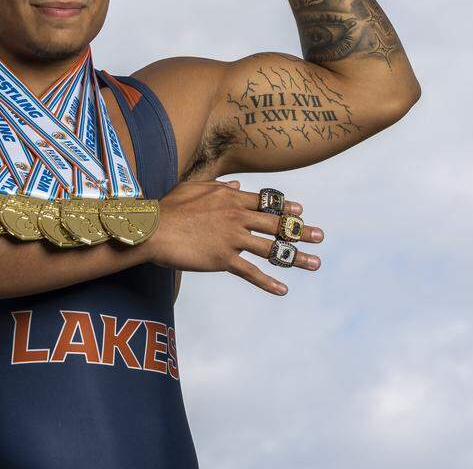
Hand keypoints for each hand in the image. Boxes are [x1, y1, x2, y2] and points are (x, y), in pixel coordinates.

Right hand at [147, 179, 324, 295]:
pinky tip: (283, 289)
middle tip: (320, 236)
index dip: (285, 209)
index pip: (265, 203)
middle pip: (276, 225)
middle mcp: (236, 216)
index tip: (301, 213)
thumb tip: (237, 183)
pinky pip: (251, 272)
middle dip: (301, 231)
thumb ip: (219, 185)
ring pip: (271, 249)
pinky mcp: (223, 259)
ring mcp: (232, 238)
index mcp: (230, 197)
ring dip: (296, 257)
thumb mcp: (194, 187)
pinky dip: (268, 282)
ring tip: (315, 263)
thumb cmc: (168, 207)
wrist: (153, 229)